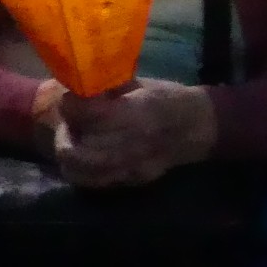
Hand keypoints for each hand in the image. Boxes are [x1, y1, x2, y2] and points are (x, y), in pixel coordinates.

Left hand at [50, 79, 217, 188]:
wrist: (199, 127)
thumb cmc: (170, 97)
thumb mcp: (140, 84)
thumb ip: (107, 89)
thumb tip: (77, 86)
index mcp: (136, 112)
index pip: (86, 115)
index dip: (71, 105)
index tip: (71, 98)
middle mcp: (131, 144)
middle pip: (75, 147)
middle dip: (68, 130)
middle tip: (73, 120)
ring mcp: (130, 167)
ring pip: (79, 169)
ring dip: (70, 153)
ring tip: (77, 139)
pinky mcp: (130, 180)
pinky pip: (93, 181)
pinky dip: (81, 169)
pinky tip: (87, 154)